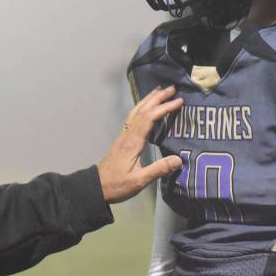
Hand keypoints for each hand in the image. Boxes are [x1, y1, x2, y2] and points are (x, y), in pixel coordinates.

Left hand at [98, 86, 183, 203]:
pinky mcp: (122, 138)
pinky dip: (142, 107)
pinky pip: (133, 116)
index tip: (179, 101)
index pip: (150, 118)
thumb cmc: (117, 184)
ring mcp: (124, 134)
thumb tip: (179, 159)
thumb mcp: (139, 181)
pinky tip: (146, 107)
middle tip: (172, 88)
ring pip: (136, 111)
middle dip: (158, 97)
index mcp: (133, 141)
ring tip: (160, 91)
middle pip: (143, 110)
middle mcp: (128, 133)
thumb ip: (159, 169)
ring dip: (148, 99)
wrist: (96, 186)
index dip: (164, 108)